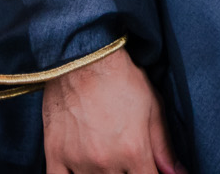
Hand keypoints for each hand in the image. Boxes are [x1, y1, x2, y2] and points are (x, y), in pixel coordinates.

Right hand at [41, 45, 184, 173]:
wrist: (83, 58)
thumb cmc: (122, 79)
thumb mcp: (153, 107)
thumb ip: (164, 146)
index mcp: (134, 151)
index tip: (148, 169)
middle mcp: (106, 162)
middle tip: (127, 161)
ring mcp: (78, 161)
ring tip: (109, 160)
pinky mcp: (55, 155)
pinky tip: (82, 170)